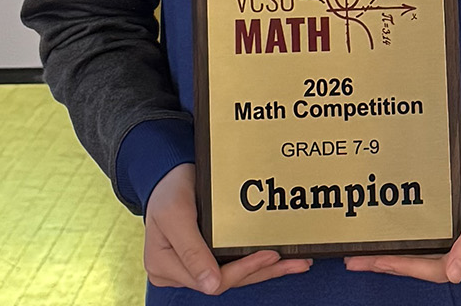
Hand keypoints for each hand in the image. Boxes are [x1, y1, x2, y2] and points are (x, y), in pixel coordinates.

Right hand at [144, 163, 312, 293]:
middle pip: (226, 280)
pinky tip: (278, 259)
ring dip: (264, 270)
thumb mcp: (176, 216)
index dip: (243, 270)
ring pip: (234, 275)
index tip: (269, 255)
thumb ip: (191, 251)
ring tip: (294, 264)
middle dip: (261, 271)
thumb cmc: (168, 191)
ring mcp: (193, 266)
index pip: (211, 280)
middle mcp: (179, 272)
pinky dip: (256, 262)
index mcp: (165, 267)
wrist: (168, 174)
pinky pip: (232, 264)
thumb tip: (211, 285)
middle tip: (293, 262)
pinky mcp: (206, 257)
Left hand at [343, 150, 460, 282]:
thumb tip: (455, 274)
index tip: (384, 260)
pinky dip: (405, 253)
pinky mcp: (454, 244)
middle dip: (396, 266)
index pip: (443, 269)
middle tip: (362, 260)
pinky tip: (384, 251)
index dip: (412, 266)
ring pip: (426, 264)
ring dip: (396, 262)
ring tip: (364, 259)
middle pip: (430, 270)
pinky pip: (427, 253)